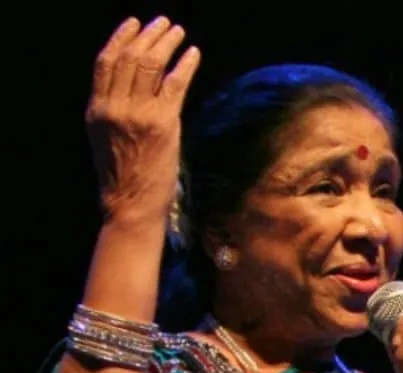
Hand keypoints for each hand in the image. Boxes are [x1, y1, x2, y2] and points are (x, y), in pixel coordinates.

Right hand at [86, 16, 200, 225]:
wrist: (131, 205)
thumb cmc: (124, 177)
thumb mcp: (107, 138)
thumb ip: (116, 112)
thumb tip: (135, 88)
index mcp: (97, 110)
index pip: (105, 62)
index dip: (120, 38)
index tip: (133, 24)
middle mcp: (114, 107)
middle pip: (129, 57)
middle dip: (148, 35)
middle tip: (164, 23)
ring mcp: (138, 114)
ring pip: (151, 65)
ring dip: (167, 44)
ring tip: (179, 32)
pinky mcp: (163, 124)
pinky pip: (175, 84)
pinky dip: (185, 65)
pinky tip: (193, 54)